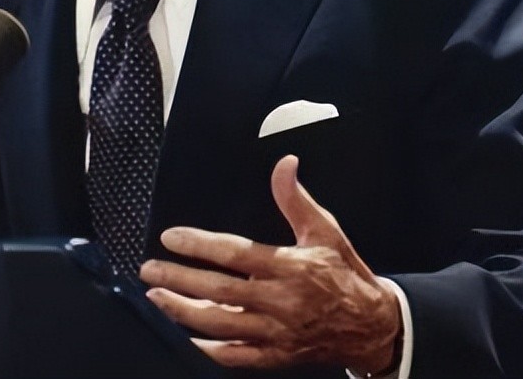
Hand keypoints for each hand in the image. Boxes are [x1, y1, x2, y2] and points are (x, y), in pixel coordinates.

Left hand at [140, 155, 401, 374]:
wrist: (371, 325)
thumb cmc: (344, 274)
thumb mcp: (325, 229)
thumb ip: (295, 198)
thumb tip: (284, 164)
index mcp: (291, 267)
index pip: (235, 253)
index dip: (199, 245)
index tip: (172, 237)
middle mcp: (281, 302)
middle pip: (219, 291)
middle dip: (179, 279)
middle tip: (150, 268)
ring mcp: (276, 333)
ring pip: (220, 325)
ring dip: (183, 312)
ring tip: (156, 297)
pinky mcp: (275, 356)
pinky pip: (234, 357)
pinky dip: (206, 349)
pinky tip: (183, 337)